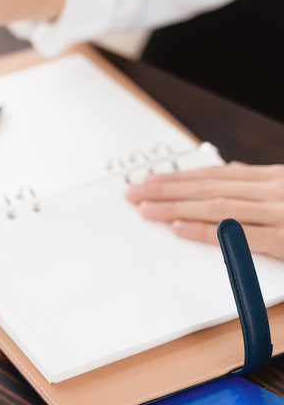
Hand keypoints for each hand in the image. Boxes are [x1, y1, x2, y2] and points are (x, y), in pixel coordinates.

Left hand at [125, 162, 283, 258]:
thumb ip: (261, 184)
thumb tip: (232, 169)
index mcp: (274, 178)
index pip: (216, 175)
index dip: (179, 178)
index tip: (149, 180)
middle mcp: (274, 191)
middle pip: (209, 188)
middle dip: (167, 190)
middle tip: (134, 193)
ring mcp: (279, 214)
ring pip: (217, 207)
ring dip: (176, 207)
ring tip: (146, 210)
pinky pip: (238, 235)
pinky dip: (206, 230)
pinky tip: (179, 229)